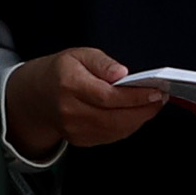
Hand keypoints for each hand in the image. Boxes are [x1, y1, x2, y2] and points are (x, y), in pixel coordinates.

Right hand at [9, 46, 165, 155]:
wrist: (35, 97)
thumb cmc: (60, 72)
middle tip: (160, 98)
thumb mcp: (79, 55)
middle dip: (144, 109)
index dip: (136, 96)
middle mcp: (70, 110)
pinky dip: (128, 126)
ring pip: (116, 129)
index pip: (108, 96)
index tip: (156, 91)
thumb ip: (102, 62)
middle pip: (115, 117)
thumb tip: (122, 73)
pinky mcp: (80, 139)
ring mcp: (74, 128)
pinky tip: (137, 114)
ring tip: (152, 105)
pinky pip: (111, 136)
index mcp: (69, 85)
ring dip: (139, 119)